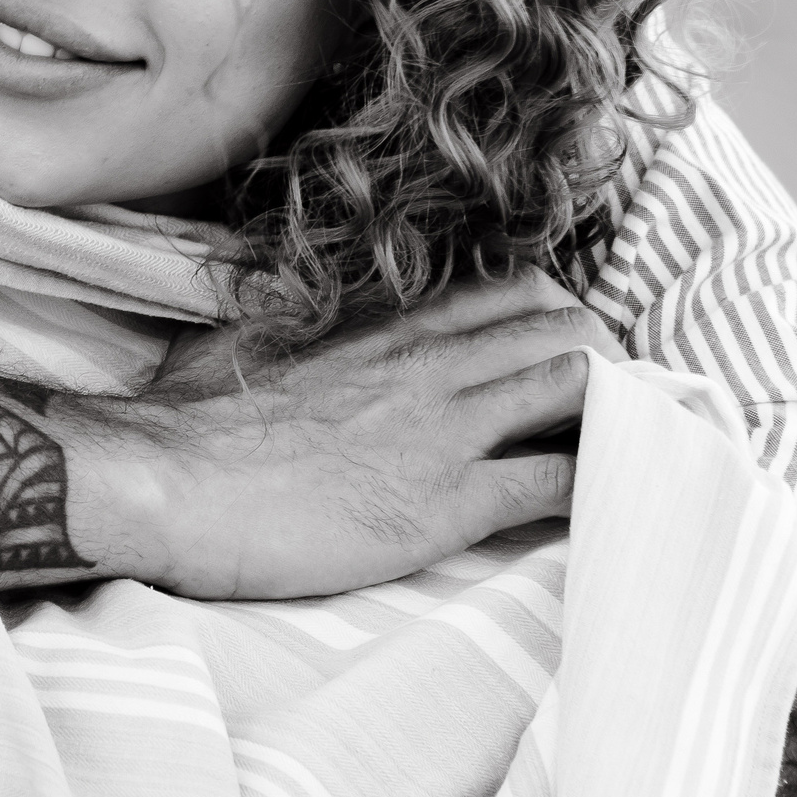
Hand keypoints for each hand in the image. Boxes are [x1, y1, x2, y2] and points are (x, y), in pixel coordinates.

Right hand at [56, 274, 612, 599]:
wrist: (166, 482)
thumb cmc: (187, 421)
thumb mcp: (245, 343)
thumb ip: (289, 327)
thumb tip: (279, 316)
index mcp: (384, 326)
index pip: (506, 291)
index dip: (554, 312)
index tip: (566, 340)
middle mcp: (429, 365)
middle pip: (559, 329)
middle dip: (603, 356)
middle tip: (617, 396)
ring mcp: (444, 431)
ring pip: (575, 388)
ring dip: (614, 410)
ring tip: (630, 441)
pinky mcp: (447, 504)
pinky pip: (556, 484)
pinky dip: (596, 485)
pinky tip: (613, 499)